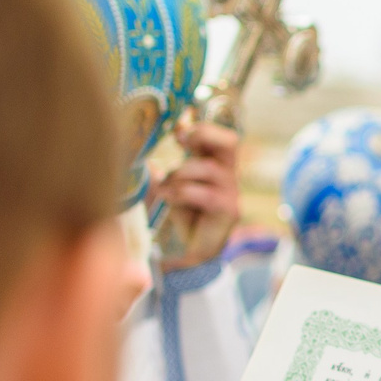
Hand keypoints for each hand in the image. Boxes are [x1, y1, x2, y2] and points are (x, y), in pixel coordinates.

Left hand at [150, 119, 242, 269]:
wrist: (188, 253)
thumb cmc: (181, 217)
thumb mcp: (169, 188)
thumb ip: (164, 172)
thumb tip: (149, 161)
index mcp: (214, 165)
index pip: (217, 137)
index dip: (200, 127)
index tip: (177, 128)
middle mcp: (227, 175)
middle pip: (230, 142)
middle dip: (204, 133)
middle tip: (181, 138)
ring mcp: (231, 193)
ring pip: (209, 168)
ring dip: (181, 173)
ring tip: (164, 188)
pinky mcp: (229, 211)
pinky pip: (206, 194)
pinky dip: (182, 193)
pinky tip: (168, 197)